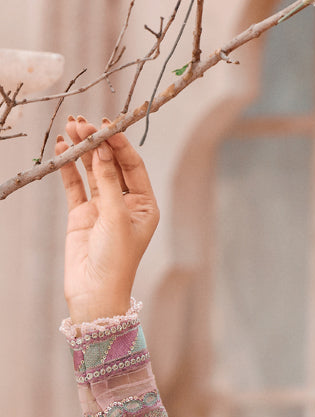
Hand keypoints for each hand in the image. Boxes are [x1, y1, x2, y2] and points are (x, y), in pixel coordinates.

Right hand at [55, 117, 159, 323]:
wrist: (94, 292)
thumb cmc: (115, 260)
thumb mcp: (116, 217)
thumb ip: (109, 181)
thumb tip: (103, 148)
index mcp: (145, 206)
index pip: (133, 166)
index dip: (119, 144)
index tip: (105, 125)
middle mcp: (126, 204)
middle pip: (111, 163)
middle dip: (97, 142)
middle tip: (82, 122)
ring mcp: (103, 207)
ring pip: (92, 170)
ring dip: (82, 149)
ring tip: (71, 128)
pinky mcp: (82, 213)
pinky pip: (75, 184)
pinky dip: (69, 166)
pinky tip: (63, 148)